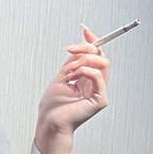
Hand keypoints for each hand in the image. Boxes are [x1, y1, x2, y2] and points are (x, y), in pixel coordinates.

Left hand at [37, 25, 109, 140]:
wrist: (49, 123)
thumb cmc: (53, 107)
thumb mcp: (62, 76)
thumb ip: (73, 61)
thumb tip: (80, 45)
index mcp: (87, 78)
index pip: (96, 55)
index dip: (92, 41)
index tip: (85, 30)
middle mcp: (95, 84)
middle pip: (101, 56)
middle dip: (86, 48)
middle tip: (71, 49)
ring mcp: (99, 91)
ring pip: (103, 63)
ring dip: (84, 60)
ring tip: (69, 69)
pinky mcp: (100, 100)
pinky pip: (98, 77)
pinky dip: (85, 71)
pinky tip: (74, 75)